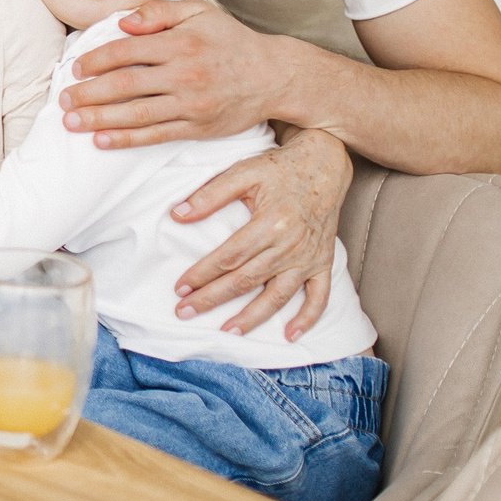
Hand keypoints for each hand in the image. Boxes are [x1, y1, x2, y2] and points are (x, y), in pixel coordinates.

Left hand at [61, 1, 302, 145]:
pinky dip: (127, 140)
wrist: (274, 75)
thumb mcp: (200, 12)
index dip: (96, 60)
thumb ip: (159, 12)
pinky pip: (156, 136)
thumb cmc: (231, 40)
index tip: (75, 67)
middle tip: (63, 100)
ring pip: (136, 114)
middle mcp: (184, 74)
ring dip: (99, 120)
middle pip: (125, 86)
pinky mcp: (198, 128)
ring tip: (71, 123)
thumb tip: (123, 22)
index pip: (126, 51)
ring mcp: (191, 105)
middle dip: (88, 93)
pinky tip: (102, 141)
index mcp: (180, 43)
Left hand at [170, 129, 351, 335]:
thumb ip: (210, 194)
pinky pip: (319, 297)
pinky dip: (307, 319)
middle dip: (213, 299)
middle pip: (246, 280)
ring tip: (227, 331)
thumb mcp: (242, 172)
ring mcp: (309, 258)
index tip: (179, 287)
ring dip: (252, 317)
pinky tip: (290, 335)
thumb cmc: (279, 169)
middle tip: (186, 312)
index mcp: (270, 222)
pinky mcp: (324, 263)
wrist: (324, 164)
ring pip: (278, 295)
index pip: (228, 257)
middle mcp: (290, 245)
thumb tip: (177, 214)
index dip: (202, 274)